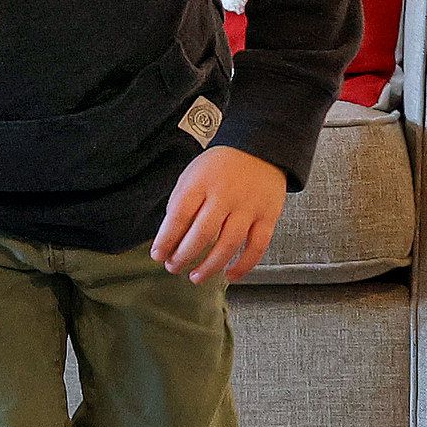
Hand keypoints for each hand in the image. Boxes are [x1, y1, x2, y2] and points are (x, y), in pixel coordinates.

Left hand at [151, 145, 286, 284]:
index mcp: (200, 183)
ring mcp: (248, 207)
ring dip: (210, 266)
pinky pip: (257, 246)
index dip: (166, 239)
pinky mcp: (268, 216)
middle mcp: (225, 195)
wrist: (259, 150)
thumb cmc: (220, 167)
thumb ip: (181, 203)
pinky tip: (230, 275)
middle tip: (174, 267)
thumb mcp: (193, 175)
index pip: (179, 215)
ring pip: (229, 244)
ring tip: (196, 277)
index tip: (158, 255)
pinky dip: (244, 265)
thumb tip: (170, 238)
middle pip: (202, 234)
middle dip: (184, 256)